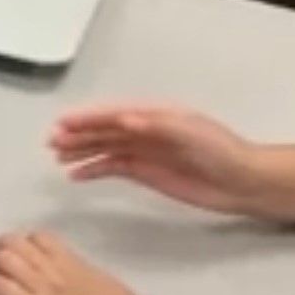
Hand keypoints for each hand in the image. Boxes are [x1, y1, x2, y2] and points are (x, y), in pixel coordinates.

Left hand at [0, 231, 160, 294]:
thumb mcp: (102, 284)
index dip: (19, 240)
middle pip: (14, 244)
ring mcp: (42, 289)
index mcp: (72, 262)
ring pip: (1, 261)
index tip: (10, 248)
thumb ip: (82, 277)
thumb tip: (76, 281)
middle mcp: (54, 270)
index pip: (38, 238)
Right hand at [51, 106, 265, 216]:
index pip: (114, 113)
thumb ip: (157, 125)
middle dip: (77, 133)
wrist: (244, 182)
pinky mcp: (147, 172)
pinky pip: (112, 167)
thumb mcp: (192, 133)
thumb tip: (124, 119)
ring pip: (104, 146)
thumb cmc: (223, 153)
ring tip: (56, 156)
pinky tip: (76, 175)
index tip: (62, 123)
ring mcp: (145, 151)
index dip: (87, 117)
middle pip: (104, 129)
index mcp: (156, 115)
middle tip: (51, 141)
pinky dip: (93, 169)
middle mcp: (147, 130)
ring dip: (80, 149)